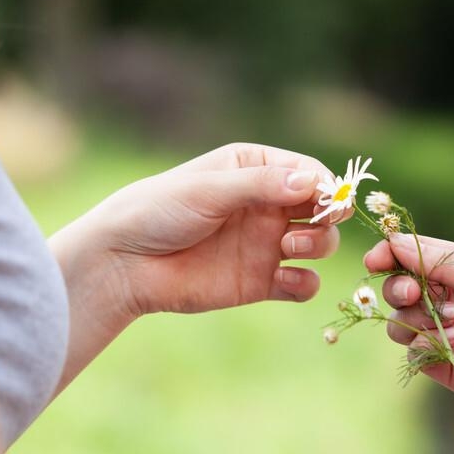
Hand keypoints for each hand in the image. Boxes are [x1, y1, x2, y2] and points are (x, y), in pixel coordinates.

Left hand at [90, 143, 341, 314]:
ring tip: (289, 247)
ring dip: (318, 244)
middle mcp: (268, 205)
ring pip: (321, 243)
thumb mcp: (209, 189)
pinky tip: (284, 279)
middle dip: (329, 215)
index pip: (310, 171)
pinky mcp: (261, 282)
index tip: (329, 199)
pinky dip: (304, 283)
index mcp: (256, 169)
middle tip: (314, 223)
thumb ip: (261, 185)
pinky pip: (302, 284)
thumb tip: (314, 181)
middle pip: (324, 208)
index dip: (328, 185)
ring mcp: (267, 244)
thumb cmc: (159, 211)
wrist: (124, 263)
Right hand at [365, 233, 453, 440]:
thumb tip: (396, 243)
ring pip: (404, 324)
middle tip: (415, 296)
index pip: (418, 256)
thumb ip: (446, 266)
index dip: (392, 255)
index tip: (376, 261)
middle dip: (400, 290)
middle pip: (404, 290)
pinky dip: (426, 349)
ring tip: (450, 324)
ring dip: (413, 321)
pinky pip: (418, 358)